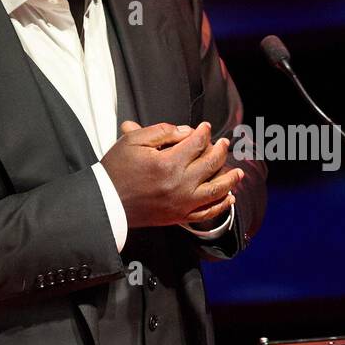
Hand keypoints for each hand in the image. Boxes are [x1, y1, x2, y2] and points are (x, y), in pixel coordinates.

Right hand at [101, 120, 244, 227]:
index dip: (204, 132)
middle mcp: (179, 184)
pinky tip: (229, 198)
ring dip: (230, 179)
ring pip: (216, 190)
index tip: (206, 127)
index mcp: (167, 163)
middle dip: (220, 150)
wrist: (105, 203)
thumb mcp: (132, 141)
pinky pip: (206, 213)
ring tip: (238, 171)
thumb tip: (187, 131)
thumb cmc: (116, 170)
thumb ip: (162, 132)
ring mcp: (181, 203)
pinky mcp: (178, 217)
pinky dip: (220, 206)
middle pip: (210, 163)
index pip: (196, 143)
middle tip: (224, 143)